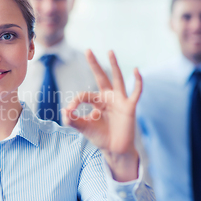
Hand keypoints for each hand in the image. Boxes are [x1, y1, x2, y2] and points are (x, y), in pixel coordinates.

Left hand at [61, 50, 141, 181]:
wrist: (114, 150)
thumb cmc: (100, 137)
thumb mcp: (83, 127)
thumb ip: (72, 120)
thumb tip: (63, 111)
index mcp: (97, 101)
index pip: (83, 95)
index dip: (74, 102)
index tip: (69, 112)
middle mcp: (108, 97)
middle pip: (100, 76)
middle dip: (94, 64)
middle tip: (88, 50)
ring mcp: (120, 101)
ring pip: (117, 79)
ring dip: (113, 65)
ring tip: (109, 51)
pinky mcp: (129, 106)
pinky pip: (135, 92)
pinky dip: (138, 82)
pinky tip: (137, 71)